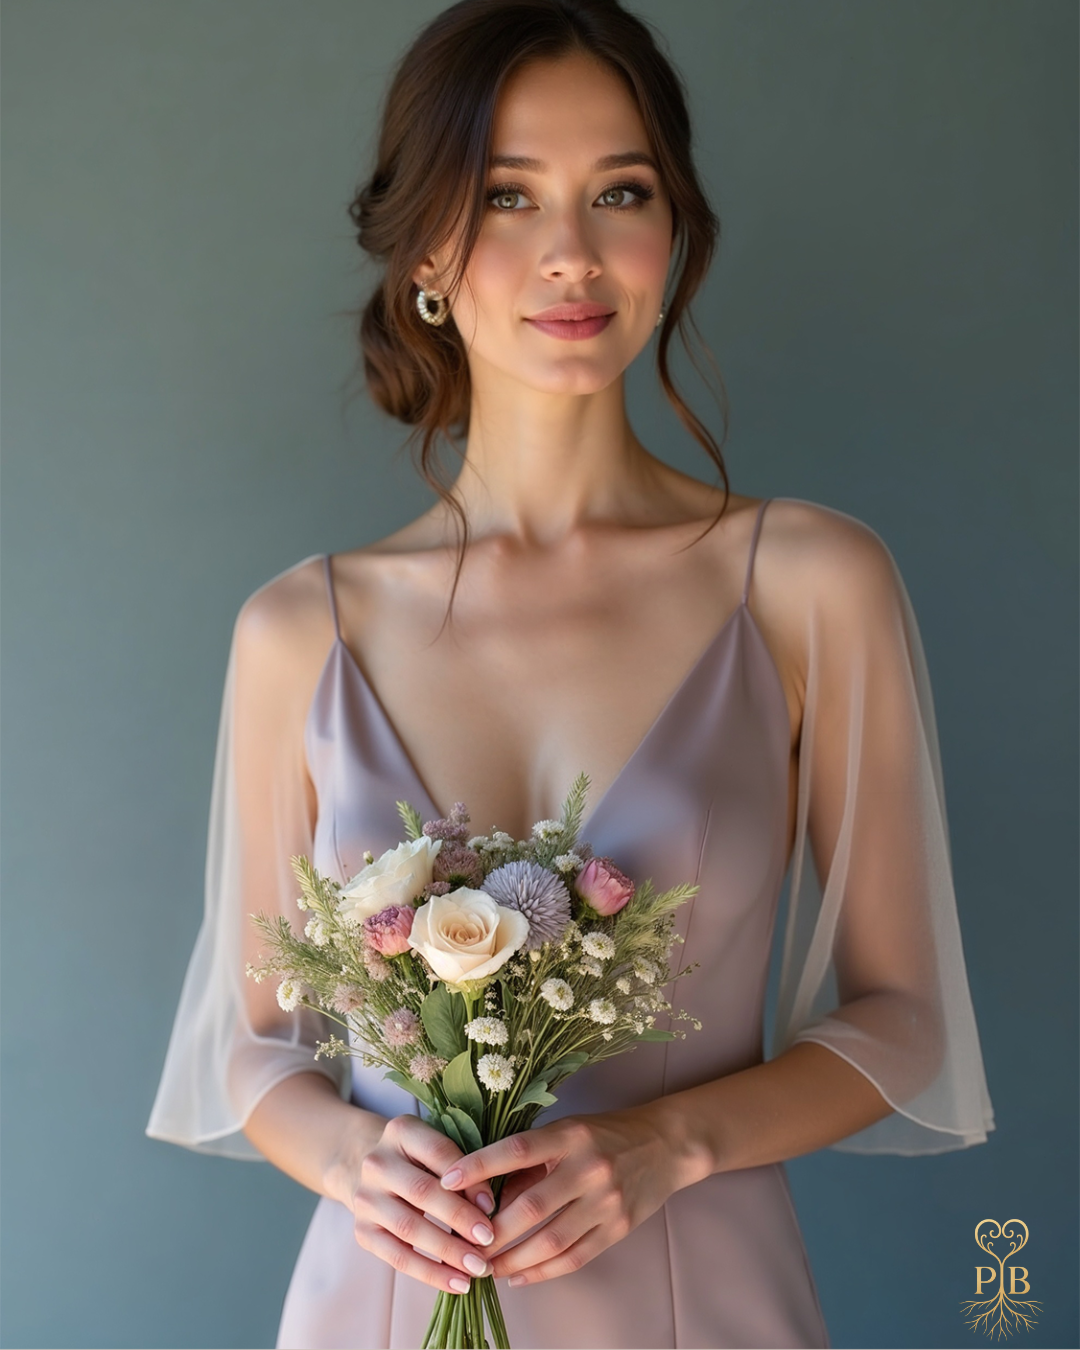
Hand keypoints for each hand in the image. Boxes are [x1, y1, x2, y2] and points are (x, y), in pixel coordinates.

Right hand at [348, 1114, 498, 1292]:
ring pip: (409, 1229)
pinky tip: (457, 1283)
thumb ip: (463, 1168)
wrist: (362, 1167)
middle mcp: (377, 1162)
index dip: (467, 1180)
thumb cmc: (417, 1158)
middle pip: (421, 1192)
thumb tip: (489, 1207)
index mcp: (401, 1131)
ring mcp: (365, 1198)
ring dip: (448, 1252)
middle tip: (488, 1240)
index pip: (439, 1152)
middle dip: (459, 1219)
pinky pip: (397, 1257)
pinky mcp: (361, 1231)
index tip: (492, 1206)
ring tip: (478, 1268)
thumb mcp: (436, 1149)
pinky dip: (430, 1273)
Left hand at [439, 1108, 677, 1286]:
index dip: (480, 1165)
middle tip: (460, 1244)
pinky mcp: (618, 1228)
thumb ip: (530, 1159)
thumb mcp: (566, 1131)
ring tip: (483, 1267)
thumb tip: (485, 1191)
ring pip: (550, 1240)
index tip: (447, 1180)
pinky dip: (542, 1271)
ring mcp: (606, 1201)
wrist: (665, 1145)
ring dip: (511, 1258)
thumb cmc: (604, 1134)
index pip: (518, 1150)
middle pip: (531, 1206)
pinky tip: (517, 1276)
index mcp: (570, 1136)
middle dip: (491, 1231)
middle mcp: (588, 1168)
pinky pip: (574, 1256)